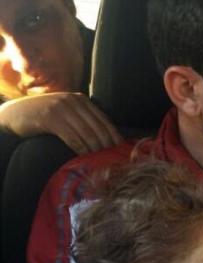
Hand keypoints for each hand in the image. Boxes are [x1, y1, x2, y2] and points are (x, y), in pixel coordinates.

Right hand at [0, 92, 121, 153]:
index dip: (113, 135)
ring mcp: (62, 108)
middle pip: (97, 127)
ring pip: (86, 133)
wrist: (17, 114)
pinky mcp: (50, 118)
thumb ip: (84, 120)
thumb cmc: (46, 117)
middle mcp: (73, 101)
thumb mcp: (68, 113)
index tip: (121, 148)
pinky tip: (84, 157)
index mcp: (81, 100)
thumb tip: (107, 138)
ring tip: (99, 160)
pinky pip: (72, 137)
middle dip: (106, 144)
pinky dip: (80, 148)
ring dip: (94, 149)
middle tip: (111, 158)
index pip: (104, 119)